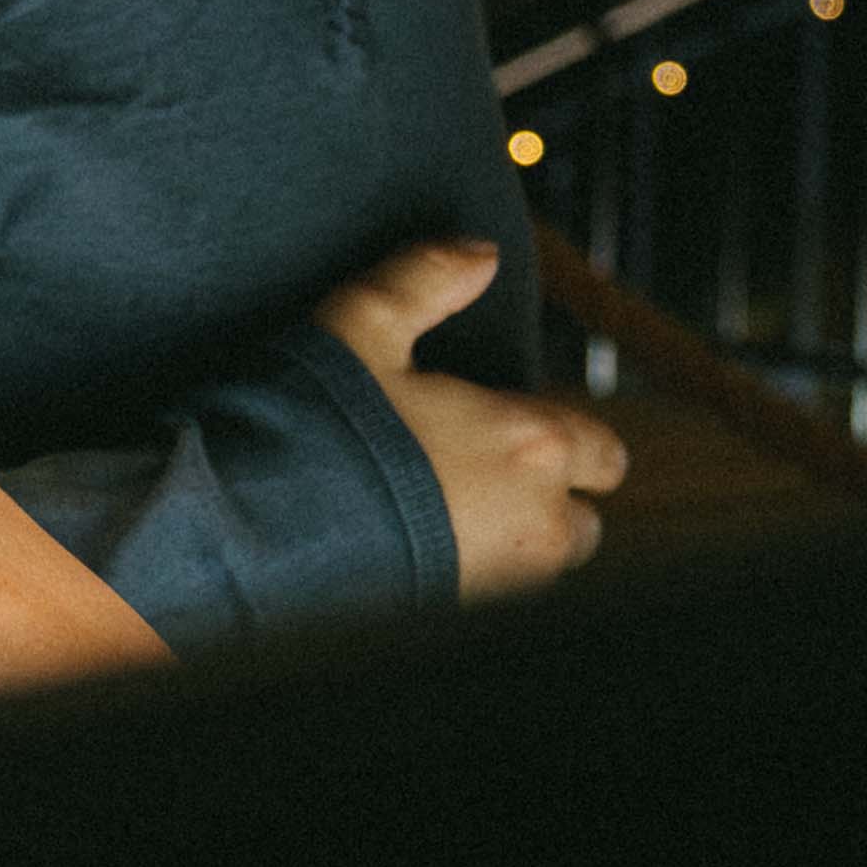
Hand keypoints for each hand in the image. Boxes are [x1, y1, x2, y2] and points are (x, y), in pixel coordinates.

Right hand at [316, 239, 624, 596]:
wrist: (263, 530)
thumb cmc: (319, 422)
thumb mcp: (363, 325)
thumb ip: (428, 277)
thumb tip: (481, 251)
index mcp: (531, 444)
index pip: (603, 455)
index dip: (570, 440)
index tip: (517, 426)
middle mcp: (536, 521)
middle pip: (583, 523)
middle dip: (551, 501)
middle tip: (484, 471)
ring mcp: (502, 580)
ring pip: (542, 565)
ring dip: (515, 540)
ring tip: (447, 509)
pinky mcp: (461, 615)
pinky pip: (497, 595)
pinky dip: (477, 572)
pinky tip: (422, 545)